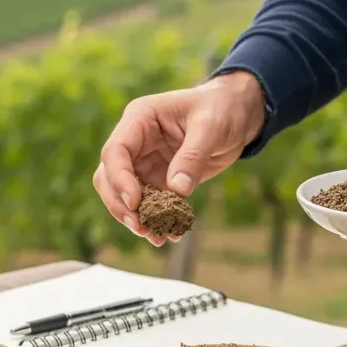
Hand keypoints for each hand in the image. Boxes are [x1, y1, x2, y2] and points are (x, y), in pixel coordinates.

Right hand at [94, 71, 265, 244]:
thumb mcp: (210, 127)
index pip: (116, 151)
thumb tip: (177, 190)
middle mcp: (136, 142)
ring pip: (124, 196)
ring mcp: (145, 162)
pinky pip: (150, 204)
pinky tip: (169, 234)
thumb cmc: (221, 108)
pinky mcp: (159, 179)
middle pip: (110, 177)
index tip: (135, 202)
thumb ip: (192, 156)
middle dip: (121, 204)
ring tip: (156, 237)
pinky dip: (156, 221)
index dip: (120, 178)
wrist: (237, 114)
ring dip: (136, 218)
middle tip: (141, 227)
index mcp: (140, 119)